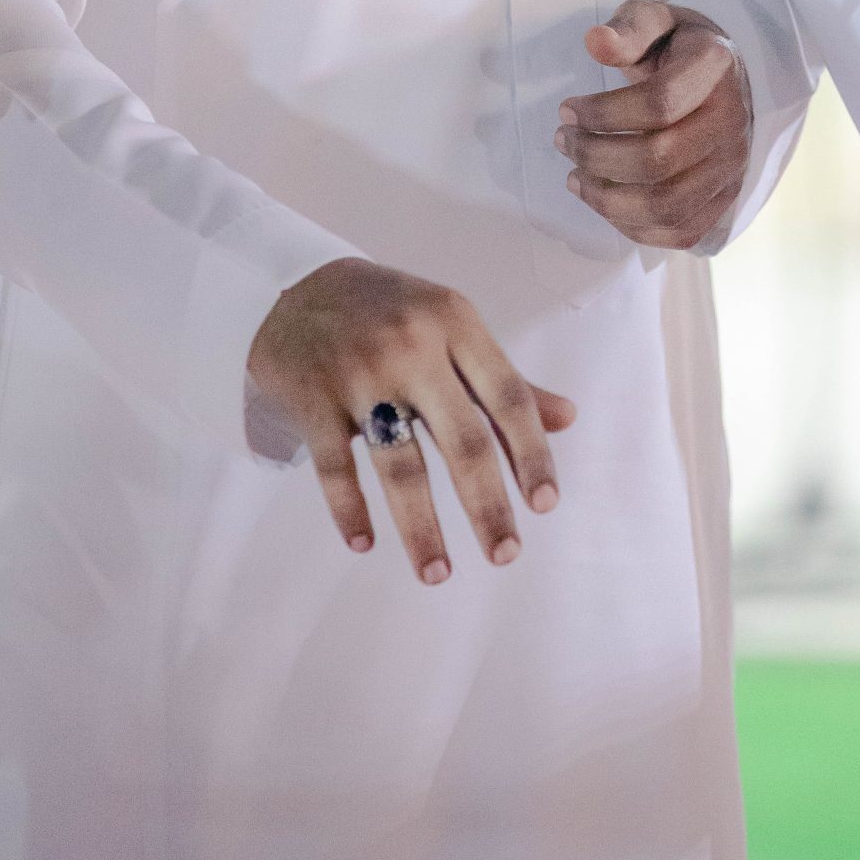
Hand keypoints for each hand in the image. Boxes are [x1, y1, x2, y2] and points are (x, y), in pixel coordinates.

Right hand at [247, 258, 574, 585]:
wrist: (293, 285)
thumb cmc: (387, 310)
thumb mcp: (449, 323)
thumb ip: (500, 375)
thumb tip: (566, 418)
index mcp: (454, 322)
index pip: (507, 396)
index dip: (531, 453)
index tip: (545, 504)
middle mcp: (411, 345)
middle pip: (462, 439)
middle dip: (487, 505)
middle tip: (506, 554)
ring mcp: (358, 372)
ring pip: (399, 464)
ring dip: (421, 527)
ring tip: (438, 573)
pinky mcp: (313, 397)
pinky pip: (334, 466)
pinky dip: (349, 510)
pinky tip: (364, 544)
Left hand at [555, 0, 751, 248]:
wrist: (722, 78)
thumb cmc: (676, 47)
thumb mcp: (654, 20)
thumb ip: (627, 28)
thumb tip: (595, 42)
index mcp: (715, 69)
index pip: (659, 103)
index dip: (603, 113)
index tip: (566, 108)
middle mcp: (732, 122)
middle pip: (658, 160)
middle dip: (596, 155)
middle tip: (564, 141)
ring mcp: (732, 167)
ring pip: (666, 205)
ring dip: (607, 198)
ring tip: (575, 177)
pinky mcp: (724, 199)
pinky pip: (678, 231)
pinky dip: (631, 226)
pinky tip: (603, 198)